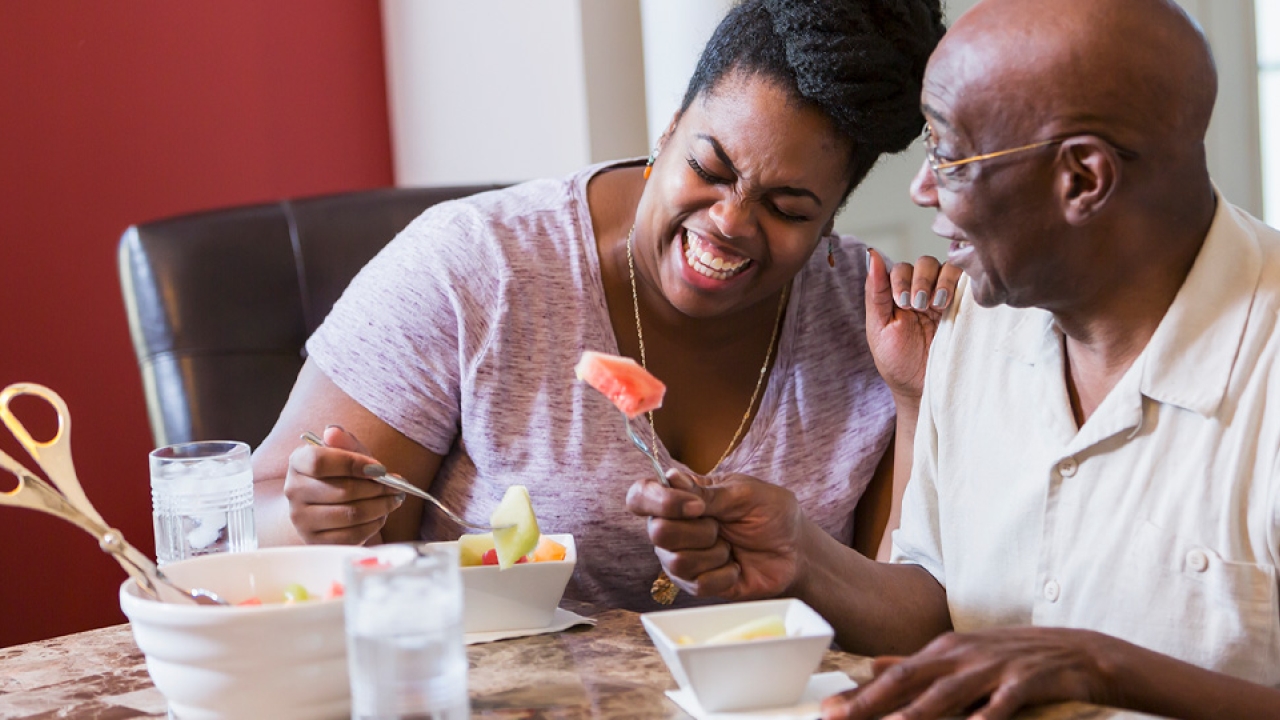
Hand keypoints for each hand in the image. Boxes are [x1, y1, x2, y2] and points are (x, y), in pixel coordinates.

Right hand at [283, 425, 405, 544]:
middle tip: (397, 486)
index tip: (380, 468)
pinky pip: (352, 535)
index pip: (319, 462)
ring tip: (394, 499)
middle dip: (377, 488)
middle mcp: (294, 491)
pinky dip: (374, 524)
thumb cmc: (338, 474)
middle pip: (342, 491)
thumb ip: (344, 442)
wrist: (321, 505)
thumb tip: (333, 432)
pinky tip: (382, 515)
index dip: (353, 464)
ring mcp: (301, 519)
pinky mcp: (315, 541)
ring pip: (350, 514)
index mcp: (298, 463)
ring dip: (381, 506)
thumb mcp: (344, 453)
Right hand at [626, 469, 804, 599]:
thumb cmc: (772, 515)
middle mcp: (675, 527)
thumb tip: (670, 478)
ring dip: (714, 554)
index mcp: (682, 497)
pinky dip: (724, 575)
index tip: (696, 507)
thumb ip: (708, 493)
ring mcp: (683, 558)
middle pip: (657, 532)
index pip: (640, 496)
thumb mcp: (746, 494)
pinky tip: (735, 567)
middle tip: (722, 528)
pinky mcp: (696, 585)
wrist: (795, 552)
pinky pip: (697, 585)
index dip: (658, 501)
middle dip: (699, 532)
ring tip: (731, 548)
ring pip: (676, 561)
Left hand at [820, 627, 1118, 719]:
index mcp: (943, 651)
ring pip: (949, 692)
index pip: (893, 674)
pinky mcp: (1027, 680)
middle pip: (910, 680)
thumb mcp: (961, 656)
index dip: (859, 693)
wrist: (1079, 651)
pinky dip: (987, 715)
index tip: (827, 710)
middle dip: (872, 701)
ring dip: (918, 712)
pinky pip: (1004, 702)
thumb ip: (918, 664)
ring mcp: (994, 667)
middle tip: (838, 718)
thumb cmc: (1013, 657)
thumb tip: (873, 665)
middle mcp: (962, 655)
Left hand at [865, 249, 961, 401]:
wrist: (923, 388)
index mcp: (898, 295)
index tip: (901, 302)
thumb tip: (871, 254)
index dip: (901, 278)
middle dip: (921, 280)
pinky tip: (950, 302)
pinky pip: (967, 283)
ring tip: (936, 305)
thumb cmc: (897, 362)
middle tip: (918, 305)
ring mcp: (945, 298)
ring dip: (941, 281)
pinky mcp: (964, 307)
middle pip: (925, 263)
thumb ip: (875, 292)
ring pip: (947, 268)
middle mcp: (922, 292)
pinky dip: (960, 284)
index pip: (901, 268)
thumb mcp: (879, 328)